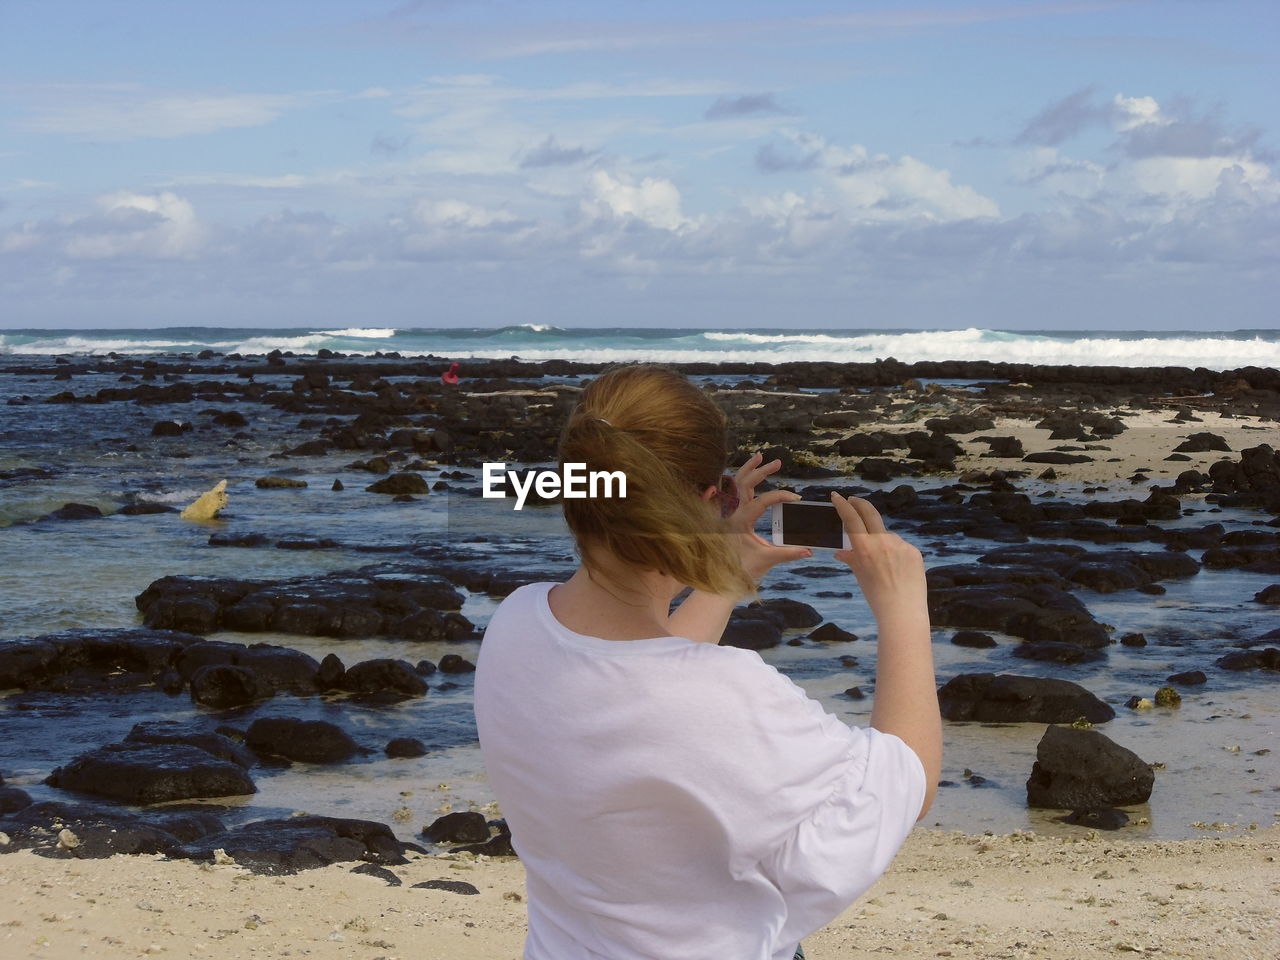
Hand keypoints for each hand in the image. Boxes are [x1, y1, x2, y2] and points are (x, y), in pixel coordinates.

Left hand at [725, 452, 811, 580]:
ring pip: (734, 484)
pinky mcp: (729, 518)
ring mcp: (728, 514)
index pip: (762, 500)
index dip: (780, 496)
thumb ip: (788, 553)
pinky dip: (739, 481)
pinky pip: (732, 494)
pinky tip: (747, 475)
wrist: (722, 582)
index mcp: (740, 521)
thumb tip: (809, 551)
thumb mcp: (767, 560)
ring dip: (748, 470)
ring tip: (760, 456)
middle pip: (743, 483)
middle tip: (778, 462)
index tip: (796, 499)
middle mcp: (731, 513)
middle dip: (761, 470)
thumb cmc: (743, 571)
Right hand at [829, 492, 926, 623]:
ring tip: (883, 565)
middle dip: (859, 503)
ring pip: (887, 536)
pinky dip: (895, 553)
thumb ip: (851, 559)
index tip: (837, 497)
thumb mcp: (860, 575)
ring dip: (881, 541)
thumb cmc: (876, 596)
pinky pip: (901, 546)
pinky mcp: (914, 551)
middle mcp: (882, 541)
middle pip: (870, 513)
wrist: (902, 611)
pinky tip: (897, 570)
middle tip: (853, 499)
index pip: (851, 519)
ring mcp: (900, 545)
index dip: (842, 505)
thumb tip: (842, 552)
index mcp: (865, 548)